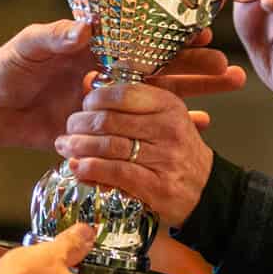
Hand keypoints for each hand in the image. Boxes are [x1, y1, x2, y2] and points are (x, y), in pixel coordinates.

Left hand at [0, 21, 243, 154]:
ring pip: (162, 98)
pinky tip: (202, 127)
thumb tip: (87, 28)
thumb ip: (56, 36)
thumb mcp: (30, 47)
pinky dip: (172, 127)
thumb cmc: (9, 70)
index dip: (175, 39)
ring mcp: (109, 103)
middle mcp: (110, 73)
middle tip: (231, 71)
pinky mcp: (103, 129)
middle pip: (164, 69)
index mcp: (98, 48)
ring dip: (196, 95)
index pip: (146, 42)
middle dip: (198, 69)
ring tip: (228, 92)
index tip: (206, 37)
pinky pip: (144, 130)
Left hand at [55, 82, 213, 226]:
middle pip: (110, 120)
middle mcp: (168, 128)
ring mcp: (164, 158)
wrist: (206, 190)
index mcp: (168, 105)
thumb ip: (129, 101)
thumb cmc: (176, 150)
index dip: (95, 99)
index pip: (122, 93)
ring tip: (65, 147)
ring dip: (79, 147)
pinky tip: (77, 167)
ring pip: (109, 146)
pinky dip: (91, 169)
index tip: (83, 107)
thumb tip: (88, 82)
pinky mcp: (157, 185)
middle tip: (67, 130)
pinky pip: (116, 172)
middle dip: (80, 124)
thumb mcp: (162, 117)